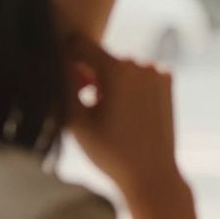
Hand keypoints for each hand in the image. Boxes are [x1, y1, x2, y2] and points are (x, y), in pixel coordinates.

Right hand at [64, 35, 185, 205]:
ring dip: (108, 81)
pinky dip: (128, 85)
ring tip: (107, 112)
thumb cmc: (109, 152)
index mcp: (118, 69)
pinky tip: (126, 110)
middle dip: (88, 75)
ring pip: (119, 66)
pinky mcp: (167, 81)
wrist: (152, 174)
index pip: (79, 43)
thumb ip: (62, 84)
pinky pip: (137, 73)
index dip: (65, 60)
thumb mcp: (75, 120)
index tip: (66, 85)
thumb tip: (52, 57)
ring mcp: (158, 71)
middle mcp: (141, 63)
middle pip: (100, 56)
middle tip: (87, 106)